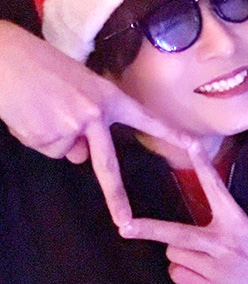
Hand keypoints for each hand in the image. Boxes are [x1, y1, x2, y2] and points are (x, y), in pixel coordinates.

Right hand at [0, 22, 191, 224]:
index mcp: (108, 97)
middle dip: (117, 198)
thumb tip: (83, 154)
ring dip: (54, 136)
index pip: (145, 119)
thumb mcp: (79, 84)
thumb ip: (90, 118)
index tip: (194, 147)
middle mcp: (94, 115)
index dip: (169, 134)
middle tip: (125, 223)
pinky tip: (31, 113)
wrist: (9, 60)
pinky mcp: (47, 138)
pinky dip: (38, 136)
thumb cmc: (44, 65)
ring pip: (67, 150)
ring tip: (41, 106)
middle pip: (107, 165)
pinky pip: (47, 147)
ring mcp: (70, 129)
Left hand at [120, 143, 247, 283]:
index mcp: (237, 222)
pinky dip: (185, 273)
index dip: (202, 165)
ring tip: (203, 259)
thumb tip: (195, 214)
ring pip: (174, 255)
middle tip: (124, 227)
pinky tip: (205, 274)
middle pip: (176, 235)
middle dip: (148, 230)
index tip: (191, 144)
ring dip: (180, 254)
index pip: (215, 188)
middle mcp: (224, 244)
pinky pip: (179, 276)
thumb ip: (224, 220)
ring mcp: (217, 271)